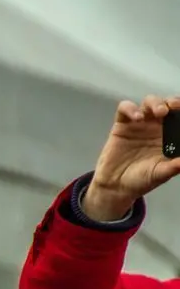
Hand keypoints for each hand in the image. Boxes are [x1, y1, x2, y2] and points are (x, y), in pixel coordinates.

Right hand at [84, 95, 179, 220]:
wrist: (116, 187)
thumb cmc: (141, 180)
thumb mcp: (162, 173)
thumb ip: (175, 166)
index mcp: (170, 136)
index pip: (179, 117)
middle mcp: (156, 127)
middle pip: (166, 105)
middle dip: (172, 102)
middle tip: (175, 107)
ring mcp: (139, 125)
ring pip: (148, 103)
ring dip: (155, 103)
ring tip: (160, 112)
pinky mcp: (122, 125)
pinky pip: (125, 109)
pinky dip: (131, 109)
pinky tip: (137, 118)